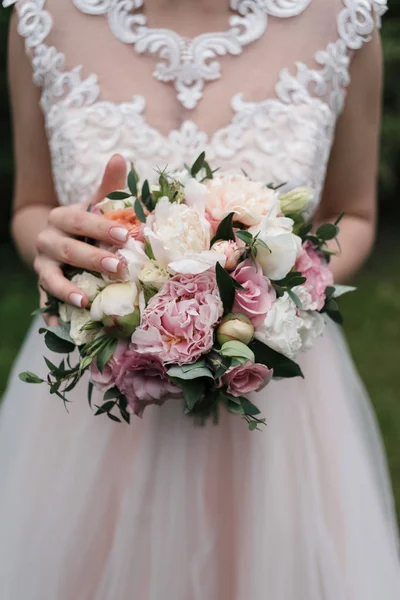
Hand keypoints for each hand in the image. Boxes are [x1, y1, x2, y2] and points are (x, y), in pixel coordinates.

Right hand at [34, 154, 127, 323]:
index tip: (126, 235)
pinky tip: (59, 326)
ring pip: (50, 277)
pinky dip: (51, 313)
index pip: (80, 220)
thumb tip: (118, 156)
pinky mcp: (43, 287)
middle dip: (92, 259)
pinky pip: (44, 301)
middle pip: (67, 250)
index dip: (101, 227)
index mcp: (62, 218)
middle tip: (120, 268)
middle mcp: (48, 240)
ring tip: (85, 301)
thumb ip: (109, 187)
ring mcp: (43, 266)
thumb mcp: (97, 205)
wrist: (59, 240)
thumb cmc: (87, 224)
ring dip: (67, 289)